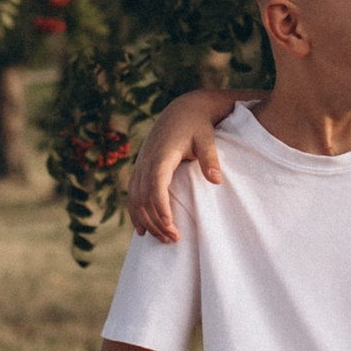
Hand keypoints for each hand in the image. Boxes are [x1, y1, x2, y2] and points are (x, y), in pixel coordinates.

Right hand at [129, 86, 241, 240]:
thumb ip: (210, 158)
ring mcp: (141, 165)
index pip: (156, 183)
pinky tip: (142, 229)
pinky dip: (135, 212)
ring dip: (147, 220)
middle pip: (144, 196)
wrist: (181, 111)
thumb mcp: (207, 139)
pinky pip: (132, 194)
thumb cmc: (198, 126)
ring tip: (163, 240)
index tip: (170, 224)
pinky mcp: (140, 169)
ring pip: (135, 198)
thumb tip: (217, 180)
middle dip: (156, 220)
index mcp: (162, 154)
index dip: (160, 205)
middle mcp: (147, 161)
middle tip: (174, 239)